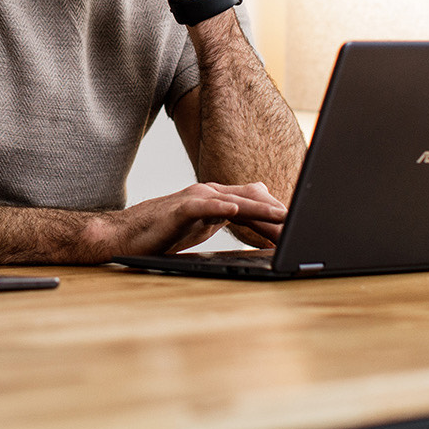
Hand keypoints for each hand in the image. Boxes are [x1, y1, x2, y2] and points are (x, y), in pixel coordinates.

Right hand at [81, 182, 289, 260]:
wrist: (126, 235)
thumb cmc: (163, 230)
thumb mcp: (203, 225)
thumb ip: (226, 214)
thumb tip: (251, 208)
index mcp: (217, 198)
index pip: (255, 204)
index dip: (278, 215)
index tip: (301, 226)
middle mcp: (208, 193)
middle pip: (251, 200)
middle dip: (277, 213)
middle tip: (301, 224)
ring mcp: (194, 198)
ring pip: (233, 201)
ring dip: (259, 208)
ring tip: (281, 215)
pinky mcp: (179, 209)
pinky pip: (203, 206)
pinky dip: (220, 206)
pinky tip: (235, 209)